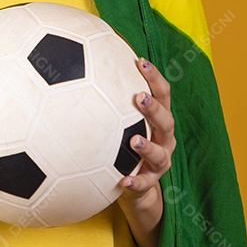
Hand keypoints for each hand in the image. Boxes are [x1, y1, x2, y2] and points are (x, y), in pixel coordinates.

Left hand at [118, 56, 175, 207]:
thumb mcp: (121, 120)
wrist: (135, 183)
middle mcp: (164, 139)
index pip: (162, 95)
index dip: (154, 78)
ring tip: (134, 140)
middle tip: (139, 97)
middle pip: (166, 121)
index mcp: (158, 119)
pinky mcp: (150, 183)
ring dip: (148, 147)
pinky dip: (135, 182)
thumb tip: (80, 64)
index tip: (140, 62)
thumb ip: (108, 97)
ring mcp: (160, 162)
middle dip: (154, 108)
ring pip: (160, 154)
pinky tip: (123, 180)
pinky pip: (144, 184)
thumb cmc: (123, 143)